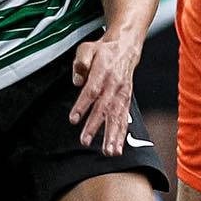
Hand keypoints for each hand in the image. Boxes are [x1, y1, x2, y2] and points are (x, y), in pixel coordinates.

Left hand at [68, 34, 138, 154]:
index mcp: (103, 72)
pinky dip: (121, 135)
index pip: (91, 90)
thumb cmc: (102, 51)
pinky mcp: (126, 101)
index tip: (73, 119)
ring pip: (117, 117)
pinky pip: (124, 119)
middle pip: (104, 108)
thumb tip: (77, 80)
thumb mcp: (87, 48)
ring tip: (108, 152)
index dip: (82, 105)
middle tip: (85, 140)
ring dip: (113, 136)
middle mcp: (114, 85)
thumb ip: (81, 62)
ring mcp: (122, 94)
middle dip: (95, 126)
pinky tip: (117, 148)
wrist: (125, 48)